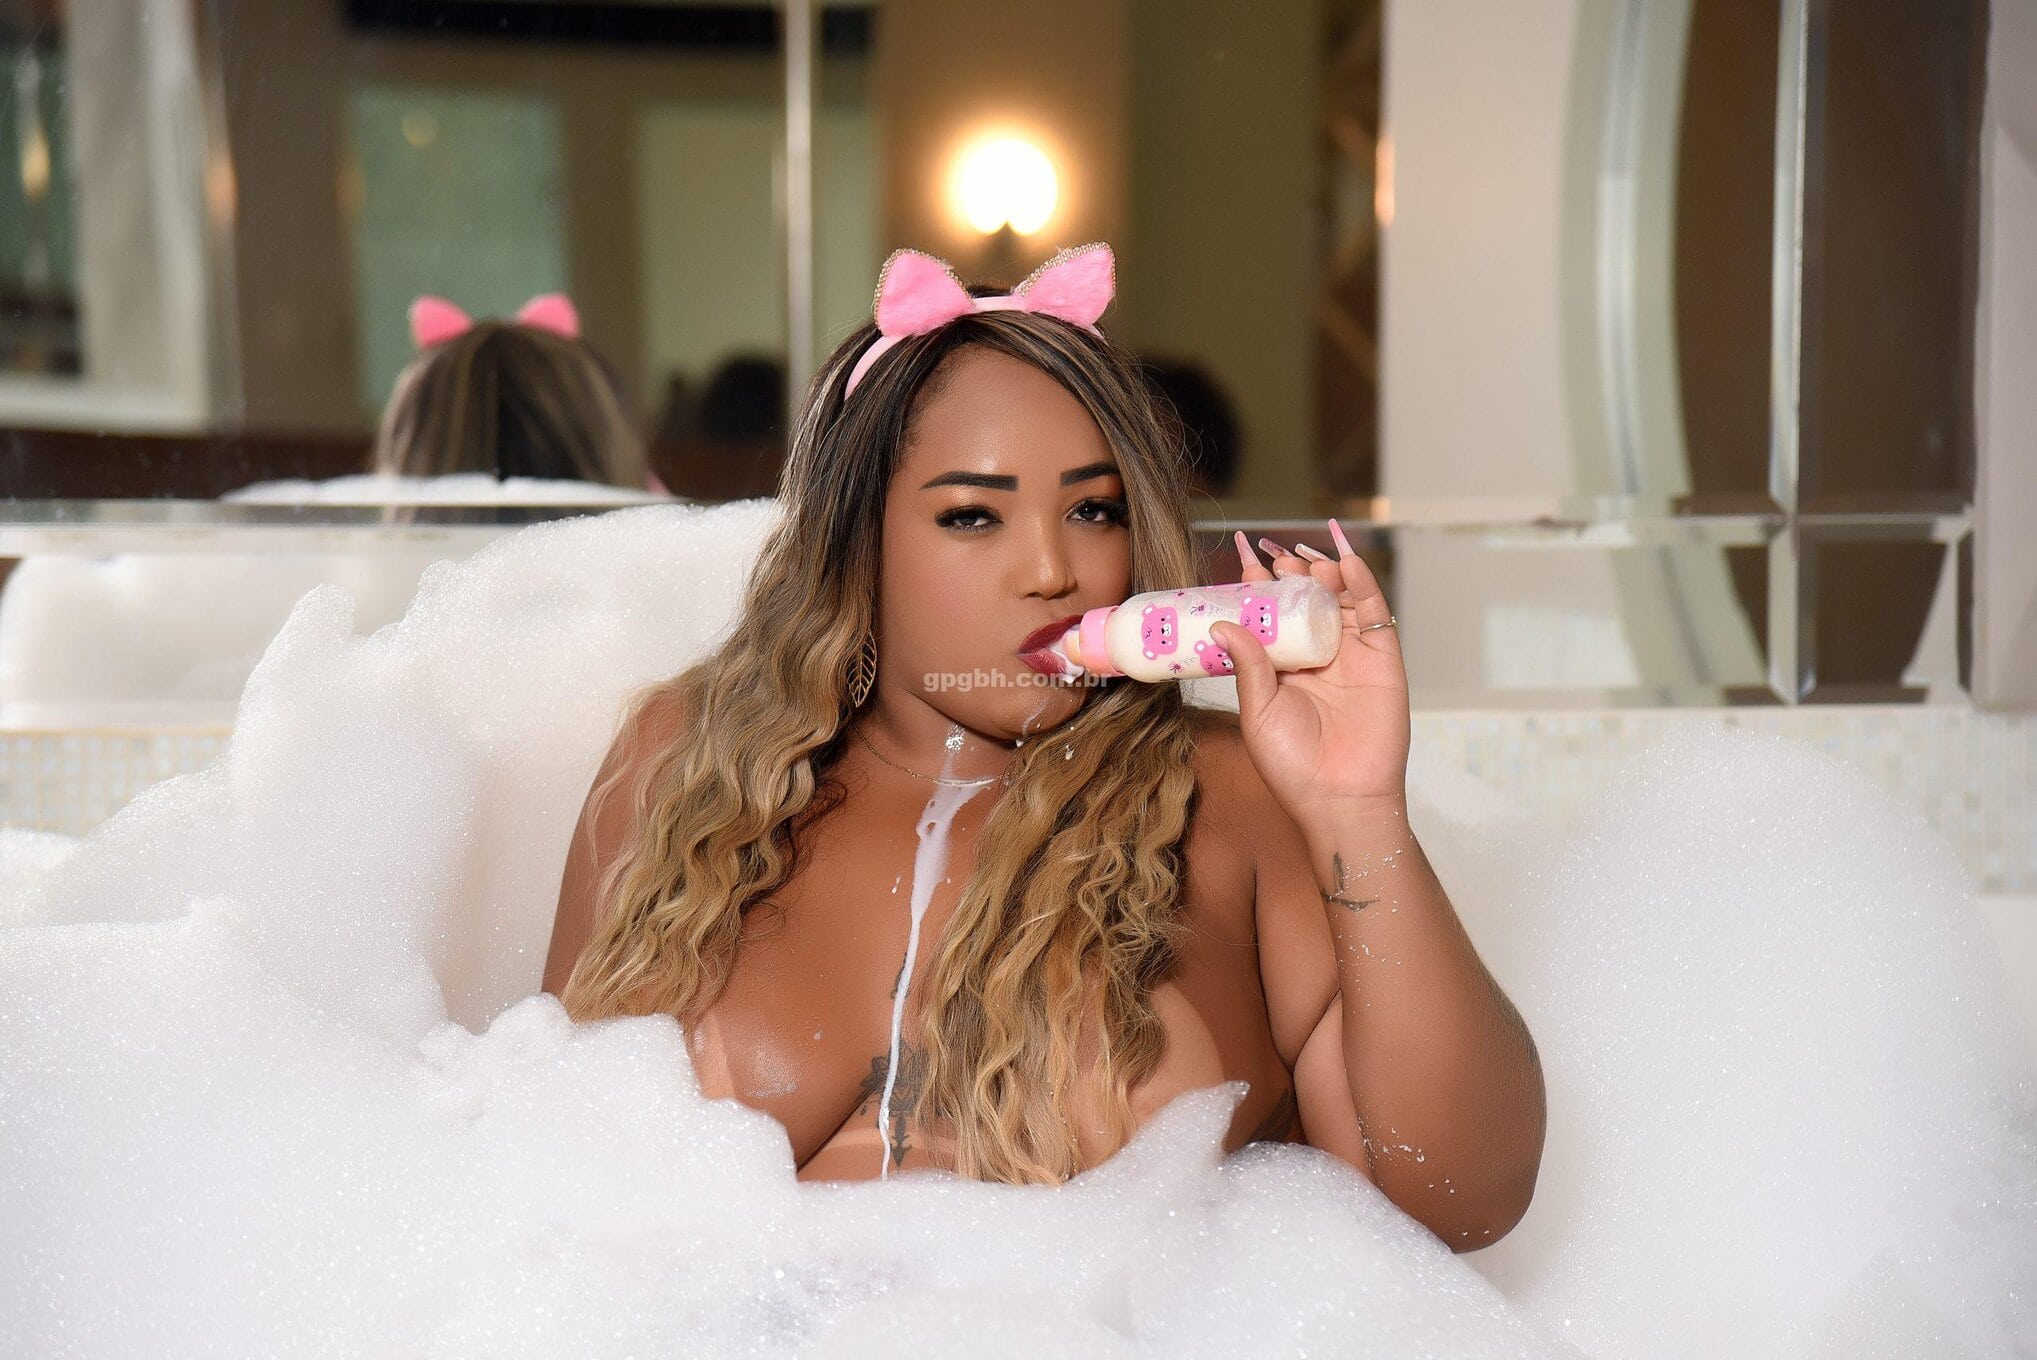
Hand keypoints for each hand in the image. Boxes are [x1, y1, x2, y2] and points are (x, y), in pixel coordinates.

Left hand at [1211, 522, 1409, 824]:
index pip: (1272, 615)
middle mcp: (1319, 657)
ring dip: (1324, 572)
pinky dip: (1362, 582)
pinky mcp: (1383, 659)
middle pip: (1306, 600)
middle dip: (1292, 573)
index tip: (1243, 553)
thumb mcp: (1258, 711)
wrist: (1339, 798)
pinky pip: (1374, 612)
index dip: (1259, 584)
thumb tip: (1221, 624)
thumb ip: (1247, 665)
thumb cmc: (1293, 765)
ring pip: (1339, 599)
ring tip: (1304, 557)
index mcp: (1285, 669)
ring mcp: (1352, 656)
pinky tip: (1345, 560)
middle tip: (1275, 553)